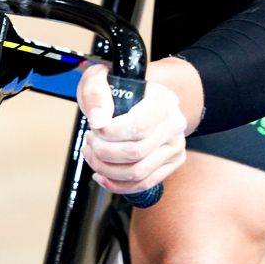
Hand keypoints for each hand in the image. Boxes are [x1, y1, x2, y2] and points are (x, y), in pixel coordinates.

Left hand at [77, 62, 190, 195]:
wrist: (135, 97)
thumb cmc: (118, 89)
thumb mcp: (99, 79)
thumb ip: (95, 94)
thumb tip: (98, 120)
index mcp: (164, 100)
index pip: (138, 126)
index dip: (110, 133)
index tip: (94, 128)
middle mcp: (174, 124)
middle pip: (137, 152)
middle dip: (103, 152)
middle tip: (90, 141)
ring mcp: (175, 146)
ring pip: (138, 172)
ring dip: (107, 169)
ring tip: (93, 155)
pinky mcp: (170, 163)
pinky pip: (144, 183)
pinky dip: (118, 184)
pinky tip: (102, 175)